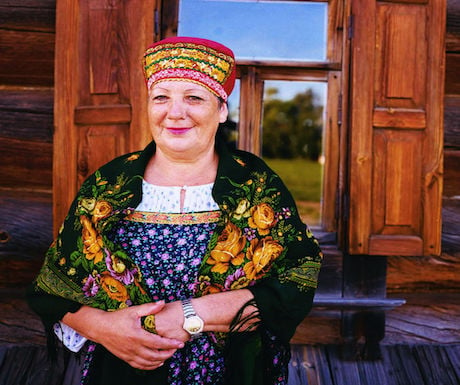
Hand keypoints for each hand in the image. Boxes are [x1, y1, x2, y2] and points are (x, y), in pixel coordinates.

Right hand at [63, 302, 183, 369]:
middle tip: (176, 348)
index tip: (180, 343)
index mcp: (137, 336)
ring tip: (169, 354)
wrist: (100, 328)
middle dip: (168, 353)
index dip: (170, 344)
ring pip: (148, 363)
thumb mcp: (133, 310)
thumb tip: (162, 302)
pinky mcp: (125, 358)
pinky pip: (140, 366)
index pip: (158, 343)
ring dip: (161, 360)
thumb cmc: (117, 318)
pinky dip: (150, 366)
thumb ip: (149, 308)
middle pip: (155, 355)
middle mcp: (133, 347)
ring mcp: (129, 354)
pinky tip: (157, 363)